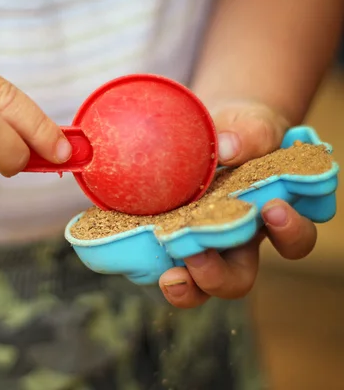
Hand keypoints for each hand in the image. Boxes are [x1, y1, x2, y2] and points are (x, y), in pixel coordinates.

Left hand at [159, 101, 317, 307]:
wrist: (209, 130)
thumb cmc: (239, 133)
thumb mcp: (250, 126)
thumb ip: (249, 135)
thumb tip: (227, 147)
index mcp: (265, 217)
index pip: (292, 241)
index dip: (289, 234)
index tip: (273, 209)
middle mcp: (233, 241)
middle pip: (236, 279)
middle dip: (219, 276)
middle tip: (197, 256)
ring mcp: (196, 244)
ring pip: (195, 284)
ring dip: (184, 286)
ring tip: (169, 277)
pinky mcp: (163, 238)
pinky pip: (153, 260)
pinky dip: (139, 258)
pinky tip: (119, 243)